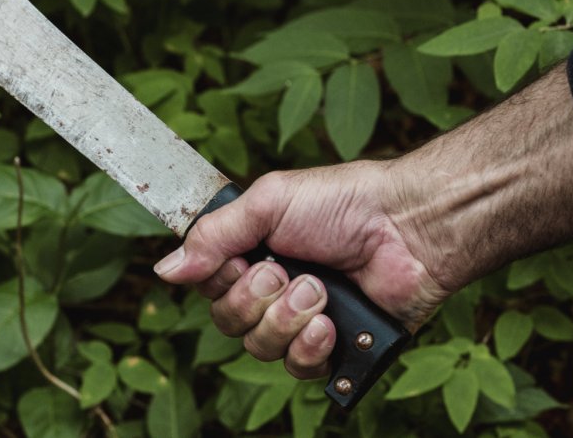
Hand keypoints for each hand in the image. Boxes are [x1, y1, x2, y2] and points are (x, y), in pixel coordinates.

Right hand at [153, 161, 450, 379]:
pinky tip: (329, 325)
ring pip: (260, 348)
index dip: (218, 280)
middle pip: (228, 321)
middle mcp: (274, 291)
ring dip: (286, 318)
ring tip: (319, 291)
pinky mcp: (335, 348)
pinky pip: (299, 368)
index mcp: (254, 253)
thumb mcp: (268, 204)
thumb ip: (213, 236)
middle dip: (255, 299)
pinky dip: (310, 347)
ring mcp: (303, 321)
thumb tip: (165, 270)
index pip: (208, 285)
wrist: (407, 227)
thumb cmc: (344, 203)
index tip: (241, 261)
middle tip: (285, 272)